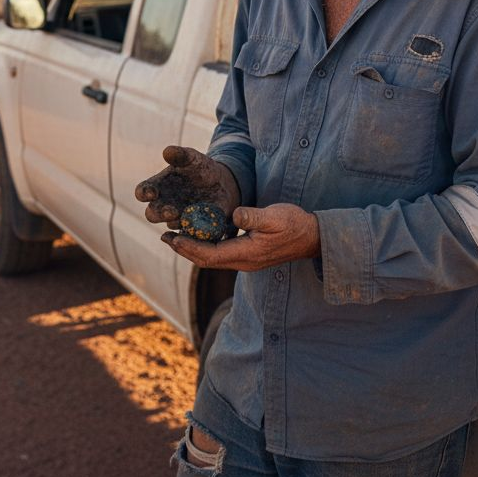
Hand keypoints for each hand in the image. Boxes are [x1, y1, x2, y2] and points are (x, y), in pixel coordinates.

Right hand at [134, 146, 240, 223]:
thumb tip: (167, 151)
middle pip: (152, 214)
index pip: (142, 192)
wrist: (220, 183)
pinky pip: (189, 233)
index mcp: (157, 187)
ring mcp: (177, 218)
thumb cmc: (199, 168)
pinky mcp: (192, 227)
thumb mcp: (192, 158)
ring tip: (188, 217)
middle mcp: (162, 205)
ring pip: (171, 225)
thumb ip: (180, 155)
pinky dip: (194, 231)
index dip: (144, 193)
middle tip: (171, 210)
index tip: (151, 192)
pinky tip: (202, 227)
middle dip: (159, 214)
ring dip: (177, 222)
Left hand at [161, 203, 319, 271]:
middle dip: (184, 249)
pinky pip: (220, 254)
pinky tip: (199, 236)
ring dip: (192, 249)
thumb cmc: (294, 224)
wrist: (312, 237)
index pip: (209, 254)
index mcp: (246, 254)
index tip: (171, 237)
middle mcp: (243, 262)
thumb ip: (253, 217)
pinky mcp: (249, 255)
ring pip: (212, 258)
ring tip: (175, 238)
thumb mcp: (275, 216)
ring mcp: (246, 261)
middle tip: (165, 237)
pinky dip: (205, 246)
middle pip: (206, 260)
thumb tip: (234, 214)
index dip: (189, 247)